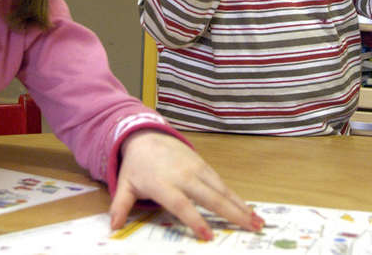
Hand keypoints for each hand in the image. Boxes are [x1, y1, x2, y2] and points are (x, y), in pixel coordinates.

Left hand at [111, 130, 263, 240]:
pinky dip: (237, 196)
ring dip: (241, 206)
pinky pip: (222, 183)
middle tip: (252, 228)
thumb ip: (119, 206)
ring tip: (258, 221)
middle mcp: (184, 176)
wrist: (147, 136)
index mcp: (164, 184)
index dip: (195, 220)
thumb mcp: (124, 185)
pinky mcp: (204, 165)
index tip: (209, 236)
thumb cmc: (136, 166)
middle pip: (211, 197)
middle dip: (233, 213)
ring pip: (222, 189)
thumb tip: (112, 227)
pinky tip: (248, 208)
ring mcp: (197, 169)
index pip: (182, 205)